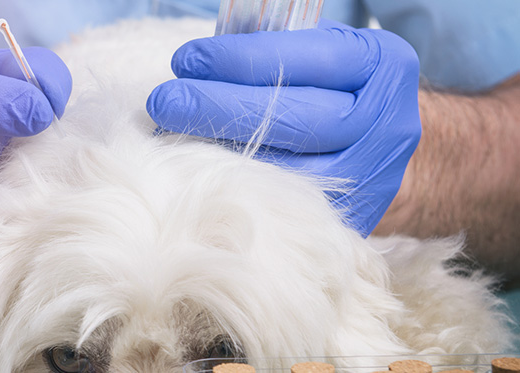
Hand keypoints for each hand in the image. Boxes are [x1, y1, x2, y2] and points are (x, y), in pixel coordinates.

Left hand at [146, 21, 420, 236]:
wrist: (395, 154)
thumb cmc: (337, 92)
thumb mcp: (323, 56)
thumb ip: (274, 51)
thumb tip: (199, 62)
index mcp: (381, 67)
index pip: (303, 59)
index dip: (237, 60)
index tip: (186, 60)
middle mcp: (384, 125)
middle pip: (292, 118)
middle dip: (218, 107)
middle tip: (164, 101)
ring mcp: (370, 178)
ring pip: (284, 168)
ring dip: (217, 153)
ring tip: (168, 136)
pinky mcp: (347, 220)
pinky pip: (280, 204)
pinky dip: (233, 185)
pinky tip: (196, 171)